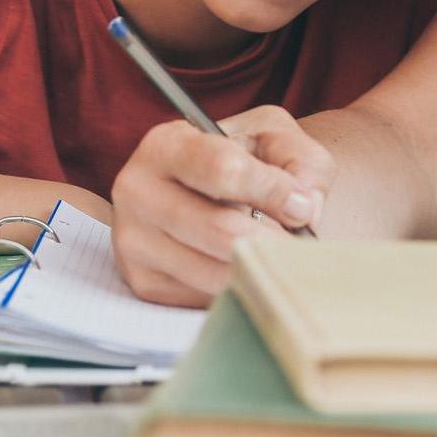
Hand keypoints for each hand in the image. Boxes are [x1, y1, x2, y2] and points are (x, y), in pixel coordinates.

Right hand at [110, 105, 333, 306]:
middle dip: (273, 238)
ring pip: (216, 271)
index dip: (272, 189)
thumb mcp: (279, 139)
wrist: (223, 192)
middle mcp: (137, 191)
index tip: (301, 203)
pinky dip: (239, 285)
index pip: (223, 171)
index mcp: (165, 145)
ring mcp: (134, 241)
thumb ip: (301, 164)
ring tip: (275, 250)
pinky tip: (246, 265)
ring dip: (260, 266)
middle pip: (220, 229)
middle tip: (296, 239)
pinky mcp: (144, 283)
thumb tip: (303, 209)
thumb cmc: (252, 160)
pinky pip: (206, 298)